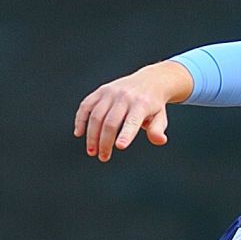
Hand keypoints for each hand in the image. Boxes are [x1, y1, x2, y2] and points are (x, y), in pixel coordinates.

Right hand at [74, 60, 191, 162]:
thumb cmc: (154, 106)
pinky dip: (80, 119)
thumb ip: (157, 130)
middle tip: (103, 157)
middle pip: (110, 122)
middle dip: (105, 142)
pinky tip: (79, 133)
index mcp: (141, 104)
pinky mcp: (100, 91)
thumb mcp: (161, 117)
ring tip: (92, 151)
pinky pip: (86, 106)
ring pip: (95, 115)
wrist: (150, 81)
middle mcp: (124, 97)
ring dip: (91, 135)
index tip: (120, 147)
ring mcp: (110, 93)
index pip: (132, 121)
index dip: (126, 134)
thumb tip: (160, 140)